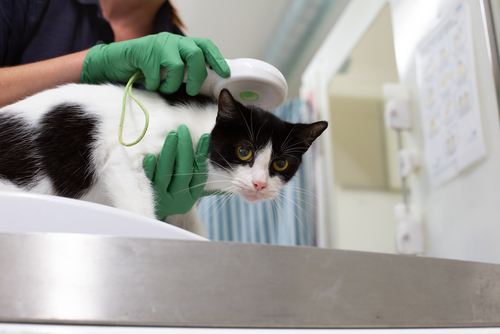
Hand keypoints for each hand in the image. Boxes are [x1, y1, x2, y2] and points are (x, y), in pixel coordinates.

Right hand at [80, 32, 229, 94]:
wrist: (115, 61)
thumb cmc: (145, 66)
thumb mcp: (168, 65)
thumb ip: (184, 68)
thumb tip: (204, 80)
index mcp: (181, 43)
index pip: (205, 46)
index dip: (217, 59)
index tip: (224, 73)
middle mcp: (172, 40)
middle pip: (195, 55)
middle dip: (196, 76)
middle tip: (191, 90)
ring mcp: (158, 45)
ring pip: (177, 66)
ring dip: (172, 84)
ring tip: (165, 87)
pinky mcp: (144, 53)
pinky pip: (157, 75)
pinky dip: (155, 85)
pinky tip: (149, 83)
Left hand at [143, 125, 209, 219]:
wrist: (153, 219)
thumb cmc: (173, 195)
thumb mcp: (188, 189)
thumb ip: (195, 171)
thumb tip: (202, 142)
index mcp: (192, 195)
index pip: (199, 172)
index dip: (202, 153)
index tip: (205, 136)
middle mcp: (178, 197)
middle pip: (183, 171)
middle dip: (184, 148)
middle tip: (183, 129)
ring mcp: (161, 196)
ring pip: (166, 173)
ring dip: (169, 152)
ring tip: (172, 134)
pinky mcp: (146, 194)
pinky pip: (148, 180)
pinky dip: (149, 168)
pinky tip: (150, 155)